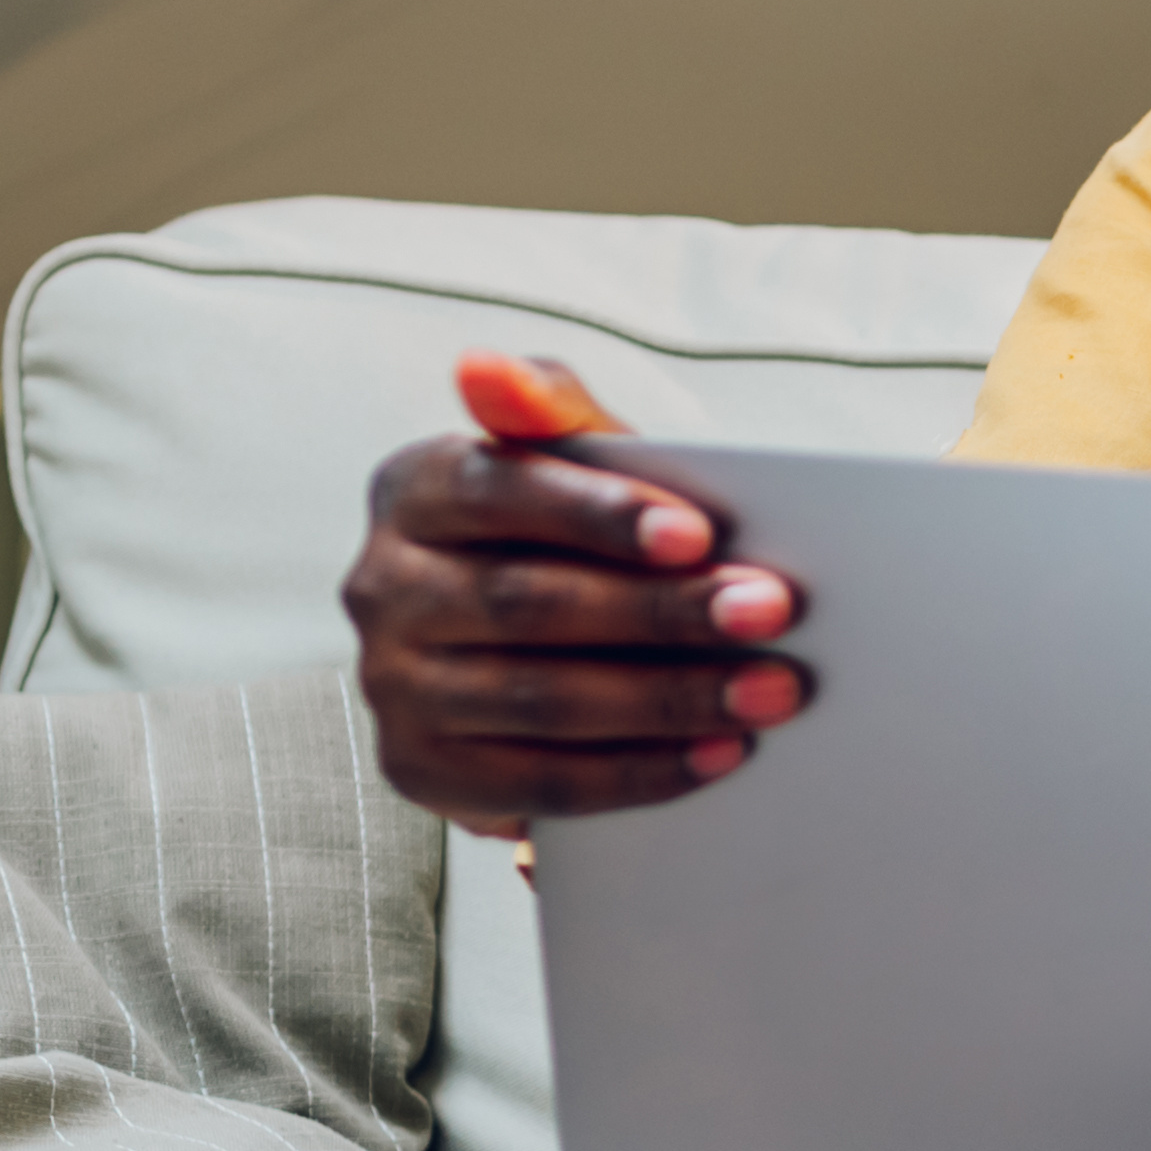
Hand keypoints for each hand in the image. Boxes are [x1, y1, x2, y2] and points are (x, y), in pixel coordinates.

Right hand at [342, 353, 808, 828]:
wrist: (533, 653)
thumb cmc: (564, 537)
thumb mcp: (569, 463)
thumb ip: (552, 410)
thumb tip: (485, 368)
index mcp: (412, 488)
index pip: (500, 491)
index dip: (599, 514)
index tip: (699, 534)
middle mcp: (381, 586)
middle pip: (528, 603)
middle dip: (661, 611)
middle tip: (769, 611)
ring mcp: (391, 686)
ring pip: (539, 699)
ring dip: (667, 699)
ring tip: (767, 690)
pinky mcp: (421, 770)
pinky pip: (540, 782)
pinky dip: (639, 773)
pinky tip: (718, 754)